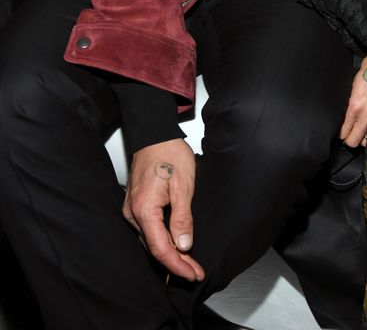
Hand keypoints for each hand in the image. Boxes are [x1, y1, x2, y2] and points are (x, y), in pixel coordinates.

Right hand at [123, 138, 204, 281]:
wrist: (155, 134)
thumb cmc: (169, 153)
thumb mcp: (183, 185)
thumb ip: (183, 218)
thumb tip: (184, 245)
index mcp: (144, 209)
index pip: (161, 248)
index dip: (178, 265)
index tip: (193, 273)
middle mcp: (132, 213)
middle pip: (154, 248)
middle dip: (175, 263)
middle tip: (195, 271)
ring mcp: (131, 209)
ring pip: (149, 241)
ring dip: (168, 253)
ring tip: (188, 262)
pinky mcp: (134, 205)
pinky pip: (146, 230)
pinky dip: (160, 240)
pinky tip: (173, 244)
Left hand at [340, 54, 366, 147]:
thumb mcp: (352, 85)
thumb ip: (348, 102)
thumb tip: (343, 113)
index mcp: (353, 106)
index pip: (342, 133)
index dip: (340, 133)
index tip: (342, 129)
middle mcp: (365, 115)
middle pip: (352, 142)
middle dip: (350, 137)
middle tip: (351, 131)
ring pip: (366, 142)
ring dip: (363, 137)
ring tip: (363, 129)